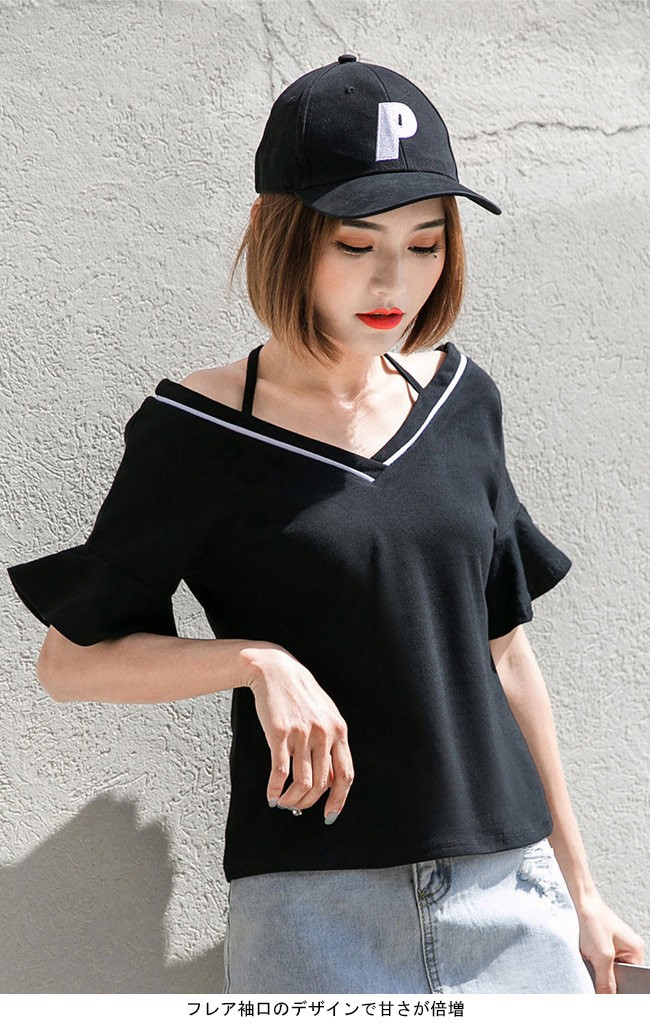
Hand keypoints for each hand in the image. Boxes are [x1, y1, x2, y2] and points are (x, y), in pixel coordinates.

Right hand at [245, 646, 353, 823]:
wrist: (275, 670)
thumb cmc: (300, 694)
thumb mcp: (324, 715)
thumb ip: (330, 743)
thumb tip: (329, 780)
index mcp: (339, 730)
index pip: (345, 775)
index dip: (338, 800)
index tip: (329, 816)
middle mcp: (323, 733)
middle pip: (322, 783)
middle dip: (309, 803)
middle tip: (296, 809)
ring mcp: (302, 734)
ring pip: (302, 782)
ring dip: (292, 800)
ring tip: (283, 803)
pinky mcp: (279, 733)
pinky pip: (280, 771)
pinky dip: (275, 789)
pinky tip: (271, 795)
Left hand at [577, 891, 645, 993]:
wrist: (579, 900)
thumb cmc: (594, 920)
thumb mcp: (602, 957)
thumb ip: (607, 981)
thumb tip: (608, 999)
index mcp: (636, 951)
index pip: (633, 980)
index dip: (621, 988)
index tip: (609, 995)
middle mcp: (628, 949)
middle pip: (620, 976)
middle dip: (607, 978)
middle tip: (597, 973)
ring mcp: (615, 945)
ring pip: (608, 969)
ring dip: (598, 969)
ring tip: (591, 959)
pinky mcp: (602, 942)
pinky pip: (600, 960)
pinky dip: (592, 961)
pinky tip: (586, 955)